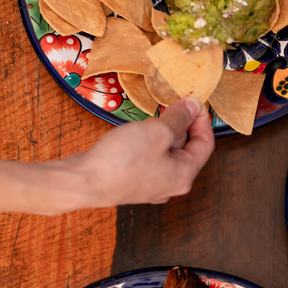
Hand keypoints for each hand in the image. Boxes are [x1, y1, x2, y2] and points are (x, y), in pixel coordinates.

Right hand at [66, 97, 213, 208]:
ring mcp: (150, 184)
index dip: (202, 121)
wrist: (83, 182)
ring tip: (154, 115)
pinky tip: (137, 130)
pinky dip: (148, 141)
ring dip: (163, 132)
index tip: (195, 103)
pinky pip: (149, 157)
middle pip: (186, 149)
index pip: (205, 145)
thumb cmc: (122, 161)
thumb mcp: (157, 131)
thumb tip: (194, 106)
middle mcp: (170, 184)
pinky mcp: (132, 180)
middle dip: (182, 124)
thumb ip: (179, 117)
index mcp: (184, 176)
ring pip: (165, 152)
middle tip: (173, 103)